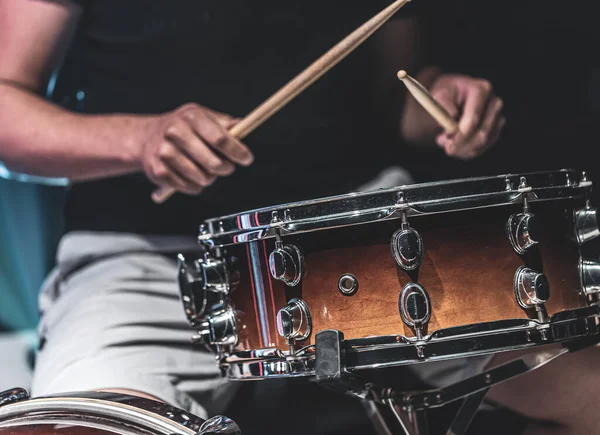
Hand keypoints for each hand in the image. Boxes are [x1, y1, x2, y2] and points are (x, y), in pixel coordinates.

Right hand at [139, 103, 253, 195]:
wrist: (146, 137)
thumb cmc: (182, 127)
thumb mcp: (202, 116)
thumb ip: (224, 123)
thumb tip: (244, 127)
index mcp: (192, 117)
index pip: (220, 139)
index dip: (237, 152)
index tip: (247, 159)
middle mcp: (175, 132)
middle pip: (213, 163)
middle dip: (226, 168)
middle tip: (227, 167)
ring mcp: (165, 153)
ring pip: (203, 178)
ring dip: (210, 177)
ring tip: (204, 168)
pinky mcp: (158, 171)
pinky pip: (190, 187)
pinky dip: (195, 185)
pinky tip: (190, 174)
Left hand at [430, 74, 505, 159]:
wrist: (452, 97)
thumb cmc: (445, 95)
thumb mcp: (439, 94)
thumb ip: (444, 106)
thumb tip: (452, 121)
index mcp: (482, 89)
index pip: (474, 119)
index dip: (461, 135)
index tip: (447, 144)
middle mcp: (494, 103)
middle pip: (481, 133)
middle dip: (460, 144)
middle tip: (440, 142)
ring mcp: (498, 118)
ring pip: (481, 144)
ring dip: (459, 148)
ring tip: (442, 140)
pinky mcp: (495, 131)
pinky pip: (480, 149)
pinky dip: (464, 150)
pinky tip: (453, 143)